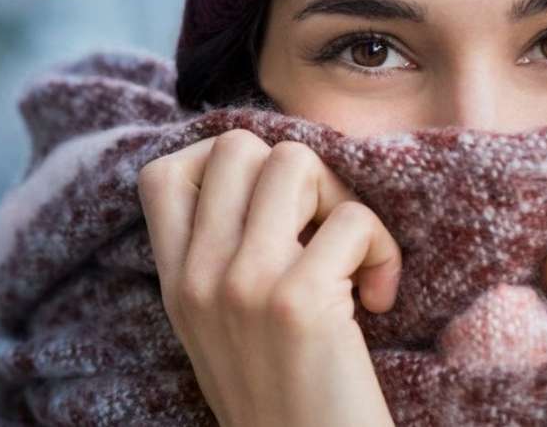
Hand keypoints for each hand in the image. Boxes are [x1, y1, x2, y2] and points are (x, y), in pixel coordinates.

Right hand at [137, 129, 401, 426]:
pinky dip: (382, 250)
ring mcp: (242, 285)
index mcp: (176, 283)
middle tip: (322, 231)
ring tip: (352, 257)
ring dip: (342, 199)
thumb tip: (270, 173)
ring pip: (294, 162)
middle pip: (238, 147)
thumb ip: (222, 260)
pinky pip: (352, 219)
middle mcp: (197, 277)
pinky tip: (380, 299)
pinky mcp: (297, 301)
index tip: (272, 208)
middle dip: (298, 174)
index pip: (164, 174)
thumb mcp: (223, 329)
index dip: (225, 166)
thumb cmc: (286, 398)